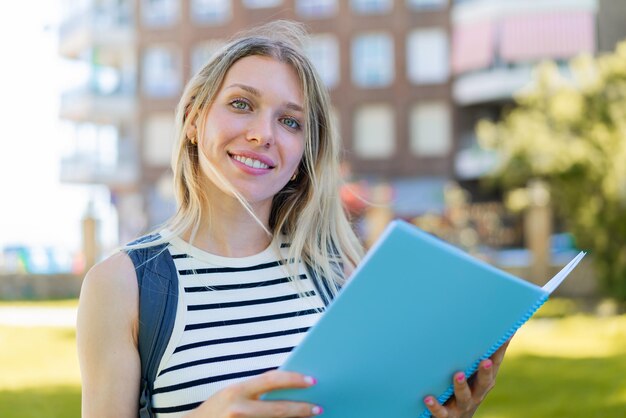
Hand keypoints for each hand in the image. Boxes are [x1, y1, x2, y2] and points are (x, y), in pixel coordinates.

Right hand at [186, 370, 322, 417]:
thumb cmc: (216, 410)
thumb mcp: (232, 394)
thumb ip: (255, 391)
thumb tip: (286, 388)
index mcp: (237, 391)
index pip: (271, 380)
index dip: (294, 379)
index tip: (312, 380)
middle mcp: (239, 410)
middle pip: (279, 409)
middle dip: (302, 409)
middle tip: (318, 408)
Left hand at [423, 340, 509, 417]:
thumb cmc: (465, 388)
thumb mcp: (475, 373)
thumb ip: (481, 353)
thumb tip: (498, 327)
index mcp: (483, 381)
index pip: (494, 364)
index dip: (499, 351)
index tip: (503, 338)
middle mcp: (476, 394)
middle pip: (484, 383)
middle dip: (485, 373)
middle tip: (485, 361)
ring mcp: (462, 405)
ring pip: (463, 397)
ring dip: (461, 386)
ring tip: (458, 375)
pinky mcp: (447, 416)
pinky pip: (441, 412)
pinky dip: (435, 406)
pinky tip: (428, 398)